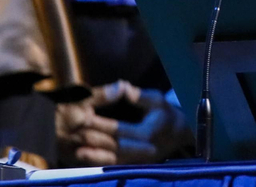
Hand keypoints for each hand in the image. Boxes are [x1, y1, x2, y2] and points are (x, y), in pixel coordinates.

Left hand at [56, 81, 192, 166]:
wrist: (179, 134)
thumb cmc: (165, 113)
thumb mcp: (156, 99)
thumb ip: (139, 95)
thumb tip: (123, 87)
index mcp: (148, 133)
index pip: (121, 130)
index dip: (104, 125)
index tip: (86, 118)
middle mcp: (143, 151)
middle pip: (115, 148)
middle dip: (96, 142)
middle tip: (77, 136)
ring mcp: (139, 161)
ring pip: (114, 162)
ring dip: (96, 157)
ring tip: (78, 152)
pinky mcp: (134, 166)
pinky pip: (115, 167)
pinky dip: (101, 164)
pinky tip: (87, 161)